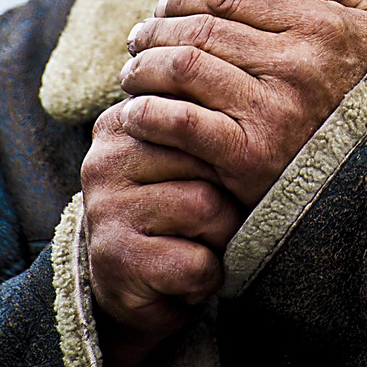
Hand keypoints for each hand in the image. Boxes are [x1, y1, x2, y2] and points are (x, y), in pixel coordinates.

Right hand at [80, 109, 241, 366]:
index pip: (198, 116)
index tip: (213, 174)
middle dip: (226, 196)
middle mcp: (106, 159)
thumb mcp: (183, 158)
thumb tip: (260, 81)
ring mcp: (106, 209)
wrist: (128, 286)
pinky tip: (184, 277)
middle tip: (207, 218)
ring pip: (206, 208)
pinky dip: (205, 278)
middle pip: (208, 160)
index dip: (223, 154)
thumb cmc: (171, 209)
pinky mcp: (116, 259)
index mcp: (123, 121)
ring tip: (196, 245)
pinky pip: (195, 263)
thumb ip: (202, 123)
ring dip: (219, 238)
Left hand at [119, 0, 366, 208]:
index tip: (165, 6)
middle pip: (201, 29)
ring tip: (132, 71)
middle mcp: (298, 64)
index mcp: (321, 24)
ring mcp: (273, 110)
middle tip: (138, 37)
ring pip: (184, 66)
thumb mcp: (356, 17)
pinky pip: (182, 121)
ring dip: (144, 66)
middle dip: (156, 29)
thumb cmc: (354, 85)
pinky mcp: (249, 155)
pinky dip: (149, 112)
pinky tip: (134, 112)